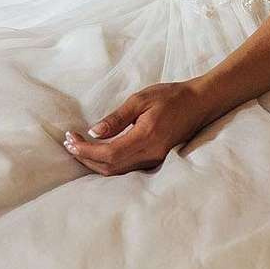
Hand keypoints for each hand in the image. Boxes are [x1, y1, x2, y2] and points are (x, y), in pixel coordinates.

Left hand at [63, 81, 214, 175]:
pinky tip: (98, 152)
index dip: (86, 151)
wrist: (199, 104)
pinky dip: (108, 163)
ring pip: (117, 172)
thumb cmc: (171, 96)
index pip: (108, 154)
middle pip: (109, 167)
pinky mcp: (155, 160)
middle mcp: (150, 154)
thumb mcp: (140, 99)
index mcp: (145, 137)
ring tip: (78, 147)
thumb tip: (93, 132)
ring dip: (95, 163)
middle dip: (86, 158)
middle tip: (69, 143)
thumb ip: (116, 118)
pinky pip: (126, 169)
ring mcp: (153, 160)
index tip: (71, 141)